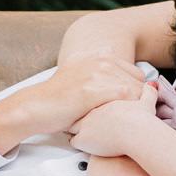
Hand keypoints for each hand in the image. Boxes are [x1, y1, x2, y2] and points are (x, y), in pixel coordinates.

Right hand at [0, 55, 148, 152]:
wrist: (36, 107)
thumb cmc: (58, 97)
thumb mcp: (77, 70)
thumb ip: (97, 64)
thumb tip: (112, 53)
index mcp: (99, 55)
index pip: (136, 74)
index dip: (134, 92)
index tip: (126, 107)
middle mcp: (101, 59)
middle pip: (139, 82)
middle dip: (136, 101)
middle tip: (124, 117)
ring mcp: (98, 72)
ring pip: (136, 91)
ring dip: (132, 108)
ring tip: (119, 121)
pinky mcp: (94, 89)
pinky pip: (126, 98)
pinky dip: (125, 111)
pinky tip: (114, 121)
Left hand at [71, 84, 158, 158]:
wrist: (135, 132)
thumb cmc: (140, 119)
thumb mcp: (146, 102)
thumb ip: (148, 93)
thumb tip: (152, 86)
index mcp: (102, 95)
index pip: (89, 95)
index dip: (91, 101)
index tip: (94, 106)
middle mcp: (90, 106)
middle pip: (79, 107)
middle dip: (81, 111)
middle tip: (86, 116)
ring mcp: (84, 122)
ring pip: (73, 122)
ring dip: (77, 126)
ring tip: (86, 130)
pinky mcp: (82, 138)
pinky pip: (74, 140)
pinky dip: (79, 142)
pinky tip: (87, 142)